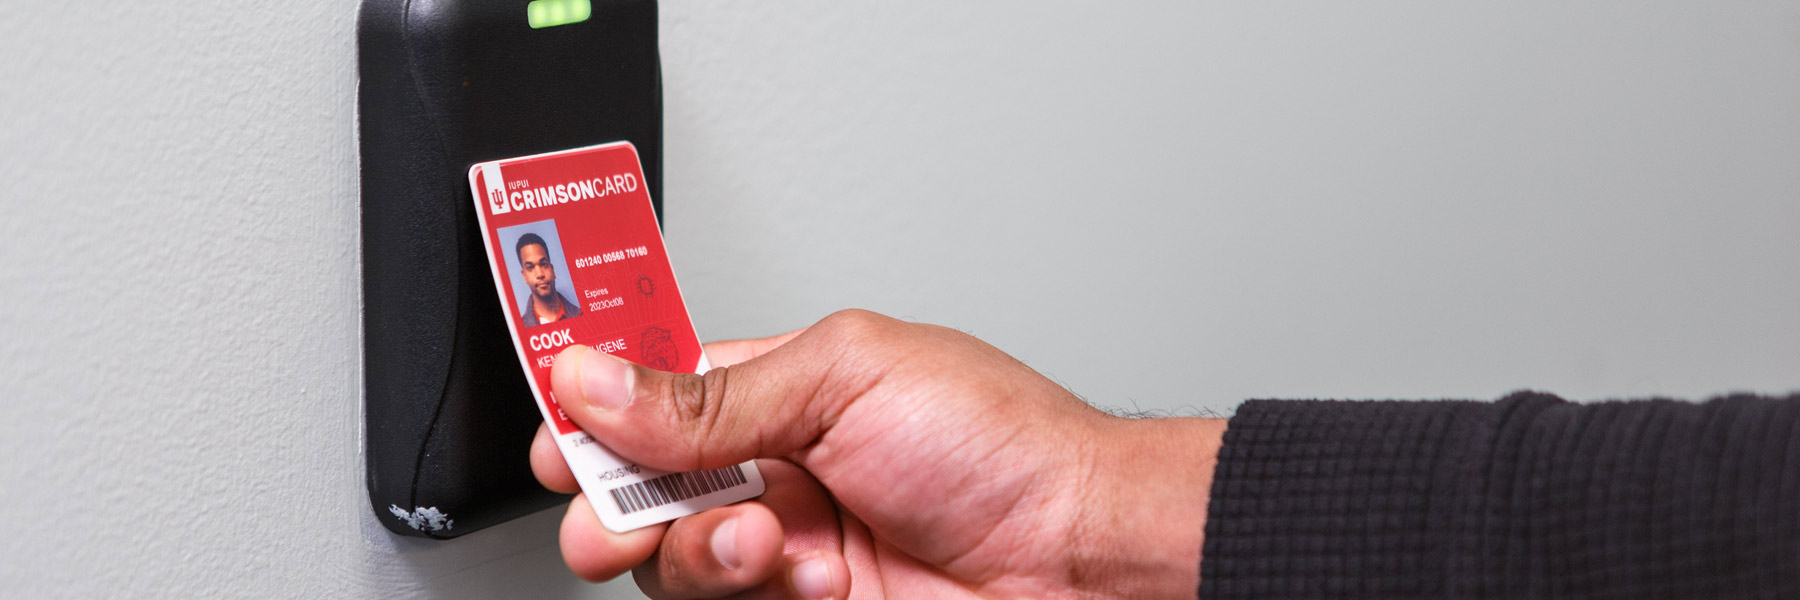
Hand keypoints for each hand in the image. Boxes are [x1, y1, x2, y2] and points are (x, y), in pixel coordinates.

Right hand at [530, 310, 1225, 598]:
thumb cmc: (1002, 447)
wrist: (1077, 558)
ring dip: (699, 553)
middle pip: (644, 490)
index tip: (558, 428)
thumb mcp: (845, 379)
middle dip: (615, 504)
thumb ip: (712, 394)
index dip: (596, 408)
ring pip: (675, 563)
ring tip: (763, 541)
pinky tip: (805, 579)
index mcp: (783, 388)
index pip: (655, 391)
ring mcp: (790, 551)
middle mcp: (779, 470)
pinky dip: (746, 595)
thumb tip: (598, 380)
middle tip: (607, 514)